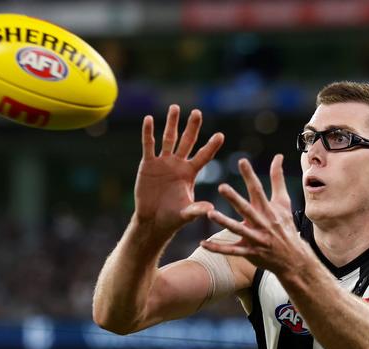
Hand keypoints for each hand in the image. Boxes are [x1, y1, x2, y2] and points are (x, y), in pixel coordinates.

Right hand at [133, 105, 224, 236]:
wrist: (153, 220)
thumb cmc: (173, 218)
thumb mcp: (187, 214)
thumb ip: (197, 209)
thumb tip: (211, 209)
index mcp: (190, 173)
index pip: (203, 156)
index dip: (211, 146)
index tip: (221, 135)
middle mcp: (178, 164)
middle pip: (187, 141)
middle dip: (192, 127)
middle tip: (198, 112)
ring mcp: (163, 162)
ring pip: (169, 138)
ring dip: (171, 123)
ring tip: (175, 108)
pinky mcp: (148, 164)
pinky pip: (149, 146)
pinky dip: (148, 133)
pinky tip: (149, 119)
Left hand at [201, 155, 310, 274]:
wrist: (293, 257)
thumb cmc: (285, 225)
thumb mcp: (284, 202)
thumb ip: (278, 179)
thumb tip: (278, 156)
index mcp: (268, 209)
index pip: (258, 190)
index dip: (250, 175)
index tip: (242, 161)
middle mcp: (261, 223)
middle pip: (246, 209)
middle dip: (234, 198)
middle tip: (222, 186)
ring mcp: (255, 239)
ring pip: (237, 229)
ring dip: (224, 222)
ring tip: (210, 214)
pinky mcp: (249, 252)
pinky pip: (231, 250)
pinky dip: (217, 248)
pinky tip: (203, 243)